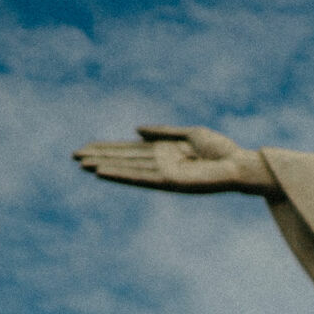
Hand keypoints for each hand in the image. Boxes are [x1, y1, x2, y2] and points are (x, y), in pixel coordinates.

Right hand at [73, 126, 279, 195]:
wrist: (240, 164)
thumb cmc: (222, 150)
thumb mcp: (190, 134)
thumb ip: (163, 132)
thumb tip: (136, 130)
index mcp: (164, 151)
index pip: (130, 149)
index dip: (107, 148)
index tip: (85, 147)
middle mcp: (161, 163)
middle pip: (124, 158)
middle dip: (100, 156)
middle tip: (73, 155)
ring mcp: (164, 174)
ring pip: (128, 168)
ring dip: (105, 166)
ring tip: (82, 164)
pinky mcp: (170, 182)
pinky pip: (141, 178)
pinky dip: (122, 175)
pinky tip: (104, 172)